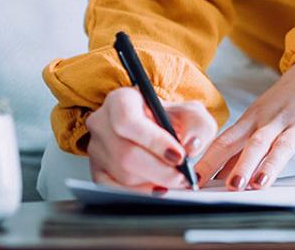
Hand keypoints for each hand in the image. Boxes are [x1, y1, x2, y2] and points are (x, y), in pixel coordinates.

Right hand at [84, 87, 218, 191]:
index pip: (128, 121)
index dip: (153, 141)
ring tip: (174, 180)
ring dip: (152, 182)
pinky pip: (114, 190)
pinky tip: (157, 190)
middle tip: (182, 177)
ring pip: (122, 174)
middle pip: (124, 153)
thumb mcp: (190, 113)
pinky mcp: (96, 171)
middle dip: (159, 170)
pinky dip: (139, 194)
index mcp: (121, 100)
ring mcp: (96, 149)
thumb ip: (198, 125)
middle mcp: (101, 123)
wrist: (156, 128)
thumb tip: (191, 146)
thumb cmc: (170, 118)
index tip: (179, 155)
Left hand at [194, 61, 294, 190]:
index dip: (210, 160)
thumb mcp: (258, 119)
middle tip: (231, 186)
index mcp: (253, 120)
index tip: (195, 180)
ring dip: (271, 164)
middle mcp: (273, 121)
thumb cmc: (285, 102)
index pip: (226, 141)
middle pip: (254, 143)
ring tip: (261, 183)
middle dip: (242, 165)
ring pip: (283, 145)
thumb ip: (238, 148)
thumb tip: (213, 175)